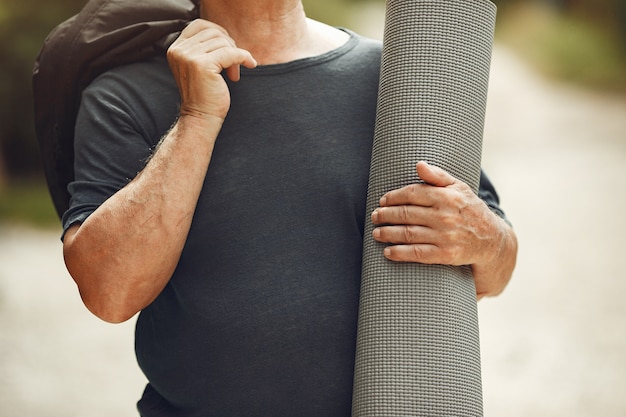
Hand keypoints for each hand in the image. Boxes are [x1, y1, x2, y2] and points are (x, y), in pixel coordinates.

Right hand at [167, 19, 256, 120]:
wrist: (201, 118)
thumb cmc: (205, 94)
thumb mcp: (200, 66)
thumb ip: (205, 49)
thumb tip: (226, 35)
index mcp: (175, 48)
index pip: (199, 25)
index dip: (218, 32)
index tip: (228, 48)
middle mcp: (179, 50)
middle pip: (214, 32)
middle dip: (228, 46)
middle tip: (233, 66)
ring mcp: (189, 57)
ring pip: (223, 42)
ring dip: (234, 56)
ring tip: (233, 74)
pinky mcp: (203, 65)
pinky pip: (232, 53)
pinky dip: (244, 57)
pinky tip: (250, 65)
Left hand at [371, 161, 515, 298]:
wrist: (492, 240)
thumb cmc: (470, 210)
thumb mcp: (459, 188)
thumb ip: (437, 176)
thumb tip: (419, 164)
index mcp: (446, 197)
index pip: (412, 194)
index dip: (393, 198)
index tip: (382, 201)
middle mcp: (445, 216)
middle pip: (406, 214)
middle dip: (386, 216)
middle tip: (375, 217)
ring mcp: (445, 236)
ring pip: (408, 233)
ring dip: (387, 233)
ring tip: (377, 233)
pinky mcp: (445, 255)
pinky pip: (417, 253)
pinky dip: (399, 253)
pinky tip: (388, 252)